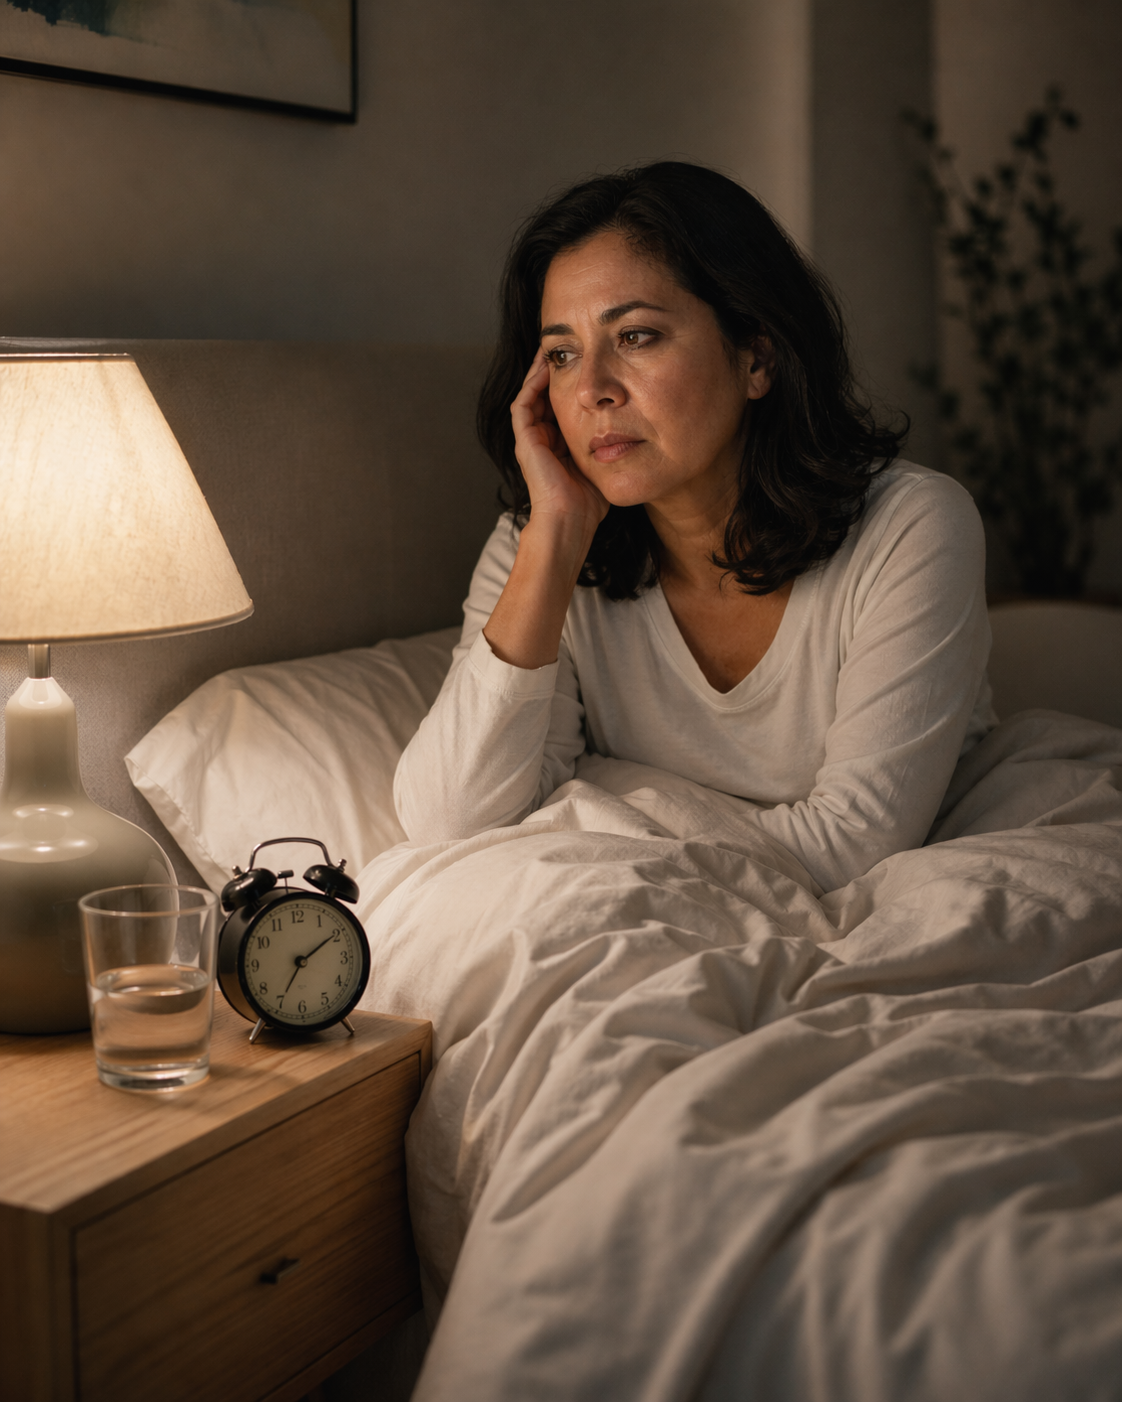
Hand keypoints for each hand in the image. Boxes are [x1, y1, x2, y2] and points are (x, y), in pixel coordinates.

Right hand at [511, 351, 607, 541]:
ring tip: (552, 349)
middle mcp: (541, 440)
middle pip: (545, 397)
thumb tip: (634, 430)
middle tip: (567, 349)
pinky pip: (524, 403)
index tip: (585, 365)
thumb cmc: (589, 503)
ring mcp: (530, 440)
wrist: (570, 521)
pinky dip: (533, 383)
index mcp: (557, 446)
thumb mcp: (604, 465)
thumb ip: (611, 447)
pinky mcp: (525, 440)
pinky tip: (546, 366)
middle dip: (554, 373)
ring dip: (540, 372)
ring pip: (531, 395)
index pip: (561, 407)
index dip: (572, 386)